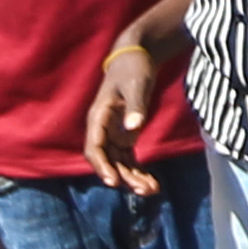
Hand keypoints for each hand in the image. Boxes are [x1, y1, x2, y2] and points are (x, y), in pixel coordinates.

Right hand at [83, 37, 166, 193]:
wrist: (135, 57)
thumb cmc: (133, 67)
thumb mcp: (136, 83)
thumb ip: (135, 105)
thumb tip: (133, 129)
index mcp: (98, 117)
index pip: (94, 148)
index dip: (102, 166)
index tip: (113, 182)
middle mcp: (103, 129)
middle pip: (108, 161)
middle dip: (124, 177)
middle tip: (143, 191)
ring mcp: (113, 134)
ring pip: (119, 164)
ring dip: (133, 179)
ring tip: (152, 191)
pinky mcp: (125, 136)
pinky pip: (129, 160)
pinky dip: (139, 172)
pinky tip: (152, 185)